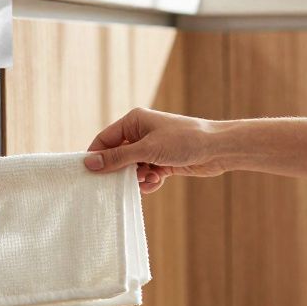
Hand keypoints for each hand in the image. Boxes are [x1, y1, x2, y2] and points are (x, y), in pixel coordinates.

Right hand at [84, 108, 228, 192]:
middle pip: (117, 156)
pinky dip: (149, 181)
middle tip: (120, 184)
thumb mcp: (146, 150)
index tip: (89, 175)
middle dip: (121, 171)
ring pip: (132, 168)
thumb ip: (117, 158)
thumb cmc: (184, 141)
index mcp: (134, 121)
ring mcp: (152, 148)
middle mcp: (141, 133)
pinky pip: (146, 174)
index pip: (104, 139)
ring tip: (149, 179)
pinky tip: (158, 181)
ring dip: (137, 178)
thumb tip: (89, 163)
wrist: (217, 149)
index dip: (96, 157)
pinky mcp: (163, 161)